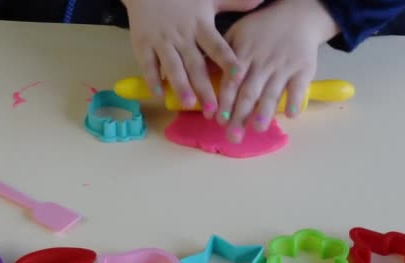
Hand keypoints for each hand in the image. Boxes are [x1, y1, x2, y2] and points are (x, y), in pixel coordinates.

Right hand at [122, 0, 262, 116]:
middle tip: (213, 109)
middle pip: (195, 64)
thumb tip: (261, 1)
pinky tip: (158, 94)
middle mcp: (183, 36)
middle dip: (204, 87)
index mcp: (201, 26)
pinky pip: (147, 63)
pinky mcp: (143, 44)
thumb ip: (234, 2)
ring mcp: (162, 41)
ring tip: (188, 104)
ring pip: (172, 66)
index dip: (228, 61)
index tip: (239, 76)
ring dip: (180, 85)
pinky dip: (152, 78)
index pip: (217, 46)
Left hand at [217, 0, 339, 142]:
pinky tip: (290, 115)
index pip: (231, 82)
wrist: (297, 15)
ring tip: (257, 128)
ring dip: (264, 112)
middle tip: (233, 136)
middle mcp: (262, 63)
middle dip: (240, 115)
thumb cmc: (262, 28)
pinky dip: (295, 101)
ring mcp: (283, 67)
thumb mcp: (238, 33)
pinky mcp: (303, 69)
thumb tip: (203, 76)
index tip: (218, 120)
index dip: (225, 102)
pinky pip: (299, 87)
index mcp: (244, 55)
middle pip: (249, 93)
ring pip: (272, 92)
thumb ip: (222, 56)